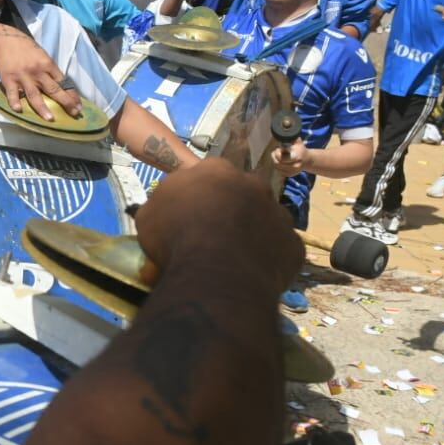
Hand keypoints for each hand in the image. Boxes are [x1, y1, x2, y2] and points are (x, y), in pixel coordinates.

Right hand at [0, 33, 79, 119]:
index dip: (72, 95)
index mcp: (48, 65)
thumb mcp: (43, 57)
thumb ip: (50, 71)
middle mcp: (37, 72)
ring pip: (34, 94)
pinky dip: (15, 102)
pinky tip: (18, 110)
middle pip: (53, 89)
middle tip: (73, 113)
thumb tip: (62, 87)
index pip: (63, 82)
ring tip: (50, 118)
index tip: (78, 105)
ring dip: (42, 108)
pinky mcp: (9, 79)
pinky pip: (12, 93)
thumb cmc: (28, 50)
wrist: (7, 40)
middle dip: (65, 102)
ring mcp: (23, 76)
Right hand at [134, 159, 302, 292]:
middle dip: (231, 209)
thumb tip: (167, 212)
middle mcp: (253, 184)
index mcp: (216, 170)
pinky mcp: (294, 245)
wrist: (215, 273)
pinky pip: (279, 250)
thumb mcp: (149, 216)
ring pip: (265, 220)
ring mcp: (278, 213)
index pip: (209, 174)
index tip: (190, 213)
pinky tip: (250, 274)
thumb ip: (164, 205)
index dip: (199, 194)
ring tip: (234, 257)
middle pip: (242, 194)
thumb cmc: (176, 237)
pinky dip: (267, 259)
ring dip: (253, 232)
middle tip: (214, 234)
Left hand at [271, 139, 308, 177]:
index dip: (277, 152)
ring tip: (279, 155)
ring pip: (277, 167)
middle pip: (277, 163)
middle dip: (274, 156)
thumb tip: (284, 131)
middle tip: (276, 151)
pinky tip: (282, 161)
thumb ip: (291, 138)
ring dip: (275, 160)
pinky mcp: (290, 175)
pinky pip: (279, 171)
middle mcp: (296, 166)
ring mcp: (293, 172)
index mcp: (297, 157)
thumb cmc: (300, 149)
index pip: (281, 158)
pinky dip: (278, 166)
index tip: (278, 148)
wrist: (307, 160)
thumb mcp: (297, 142)